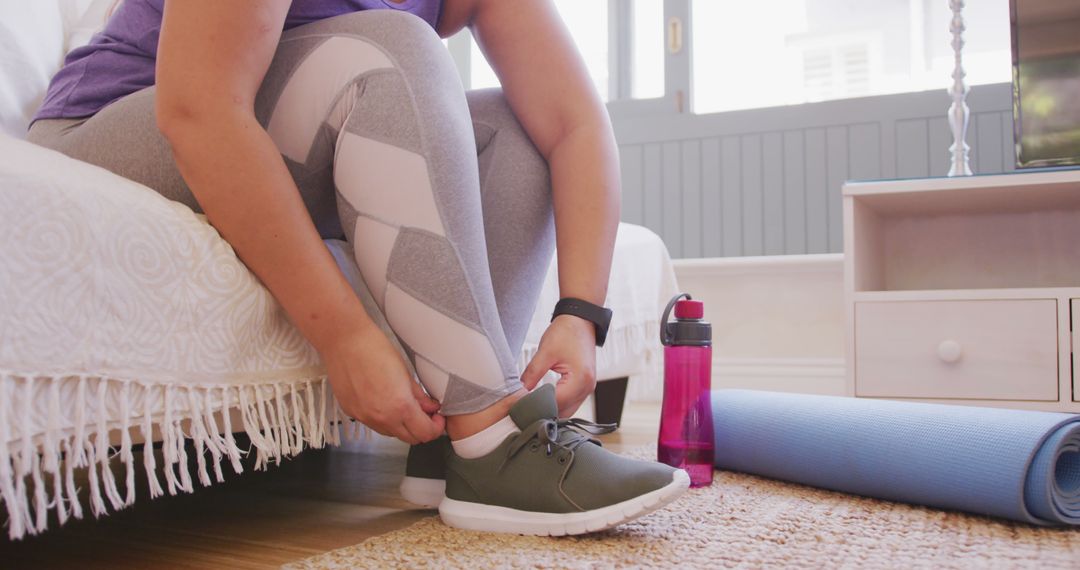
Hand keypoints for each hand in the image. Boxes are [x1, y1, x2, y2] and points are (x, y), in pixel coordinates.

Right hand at [321, 325, 444, 443]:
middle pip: (409, 439)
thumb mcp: (405, 372)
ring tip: (404, 406)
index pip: (425, 433)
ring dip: (402, 425)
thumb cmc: (374, 349)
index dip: (436, 427)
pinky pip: (373, 424)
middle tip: (425, 414)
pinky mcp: (351, 412)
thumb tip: (430, 408)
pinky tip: (385, 402)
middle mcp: (381, 418)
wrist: (344, 341)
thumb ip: (419, 396)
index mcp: (400, 406)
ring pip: (391, 433)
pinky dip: (383, 419)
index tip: (437, 418)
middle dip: (421, 429)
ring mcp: (364, 417)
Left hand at [520, 314, 597, 417]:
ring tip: (531, 403)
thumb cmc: (567, 332)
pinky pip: (570, 402)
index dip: (535, 404)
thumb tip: (519, 392)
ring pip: (566, 410)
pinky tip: (542, 398)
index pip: (554, 403)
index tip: (518, 404)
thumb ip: (532, 375)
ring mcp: (588, 388)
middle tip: (522, 407)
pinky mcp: (584, 385)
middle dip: (542, 411)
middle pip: (562, 412)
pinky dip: (557, 403)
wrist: (581, 319)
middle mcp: (587, 387)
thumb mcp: (545, 352)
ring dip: (550, 408)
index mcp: (580, 379)